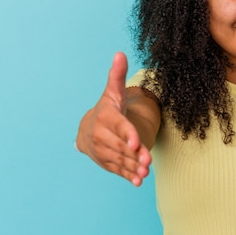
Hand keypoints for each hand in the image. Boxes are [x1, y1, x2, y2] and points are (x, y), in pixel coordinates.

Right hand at [76, 52, 151, 185]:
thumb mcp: (112, 93)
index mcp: (105, 117)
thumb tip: (120, 53)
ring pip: (119, 159)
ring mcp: (102, 150)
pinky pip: (117, 170)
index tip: (136, 142)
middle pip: (120, 146)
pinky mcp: (105, 162)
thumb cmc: (107, 109)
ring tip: (145, 172)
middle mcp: (100, 135)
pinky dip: (127, 176)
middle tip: (148, 160)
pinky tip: (138, 181)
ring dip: (132, 167)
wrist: (87, 129)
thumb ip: (117, 75)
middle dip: (134, 154)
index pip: (117, 125)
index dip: (127, 134)